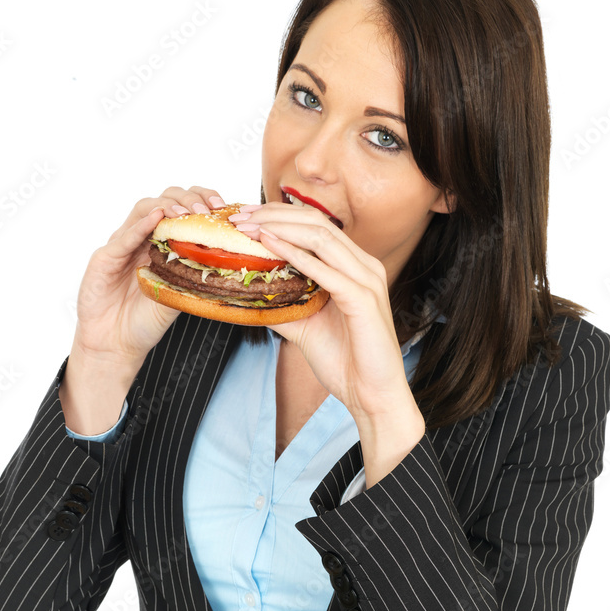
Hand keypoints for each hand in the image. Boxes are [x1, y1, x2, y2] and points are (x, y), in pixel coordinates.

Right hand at [72, 186, 228, 369]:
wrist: (115, 344)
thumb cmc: (144, 321)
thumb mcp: (178, 297)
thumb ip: (194, 277)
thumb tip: (229, 266)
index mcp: (162, 243)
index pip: (182, 209)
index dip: (202, 200)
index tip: (222, 207)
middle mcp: (142, 238)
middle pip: (165, 200)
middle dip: (188, 199)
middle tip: (206, 210)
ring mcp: (122, 244)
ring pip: (144, 209)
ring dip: (168, 206)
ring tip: (186, 213)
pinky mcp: (105, 257)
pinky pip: (125, 237)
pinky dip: (141, 225)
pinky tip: (157, 218)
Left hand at [231, 202, 420, 428]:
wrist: (371, 395)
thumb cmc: (345, 360)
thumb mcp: (304, 325)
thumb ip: (282, 304)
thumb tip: (248, 295)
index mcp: (354, 267)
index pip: (315, 226)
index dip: (278, 216)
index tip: (244, 218)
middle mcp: (364, 265)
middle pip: (316, 223)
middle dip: (273, 215)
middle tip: (238, 217)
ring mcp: (366, 279)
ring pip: (321, 237)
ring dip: (280, 228)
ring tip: (248, 227)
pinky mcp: (363, 299)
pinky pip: (326, 270)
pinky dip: (296, 254)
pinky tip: (271, 246)